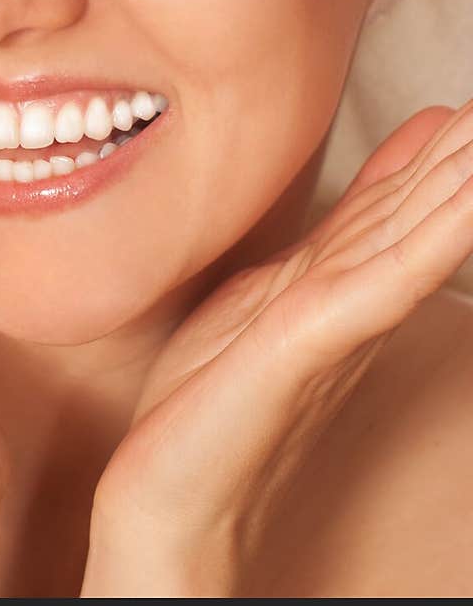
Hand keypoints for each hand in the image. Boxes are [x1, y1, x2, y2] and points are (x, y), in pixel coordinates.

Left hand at [81, 98, 472, 596]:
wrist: (164, 499)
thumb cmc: (205, 399)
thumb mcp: (260, 294)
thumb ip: (314, 244)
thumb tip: (342, 202)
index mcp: (335, 279)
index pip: (403, 199)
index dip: (447, 151)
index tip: (471, 106)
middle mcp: (349, 294)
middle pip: (425, 204)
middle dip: (469, 154)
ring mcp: (335, 317)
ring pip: (420, 230)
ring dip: (466, 182)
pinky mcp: (310, 341)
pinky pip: (384, 279)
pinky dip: (433, 238)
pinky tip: (466, 204)